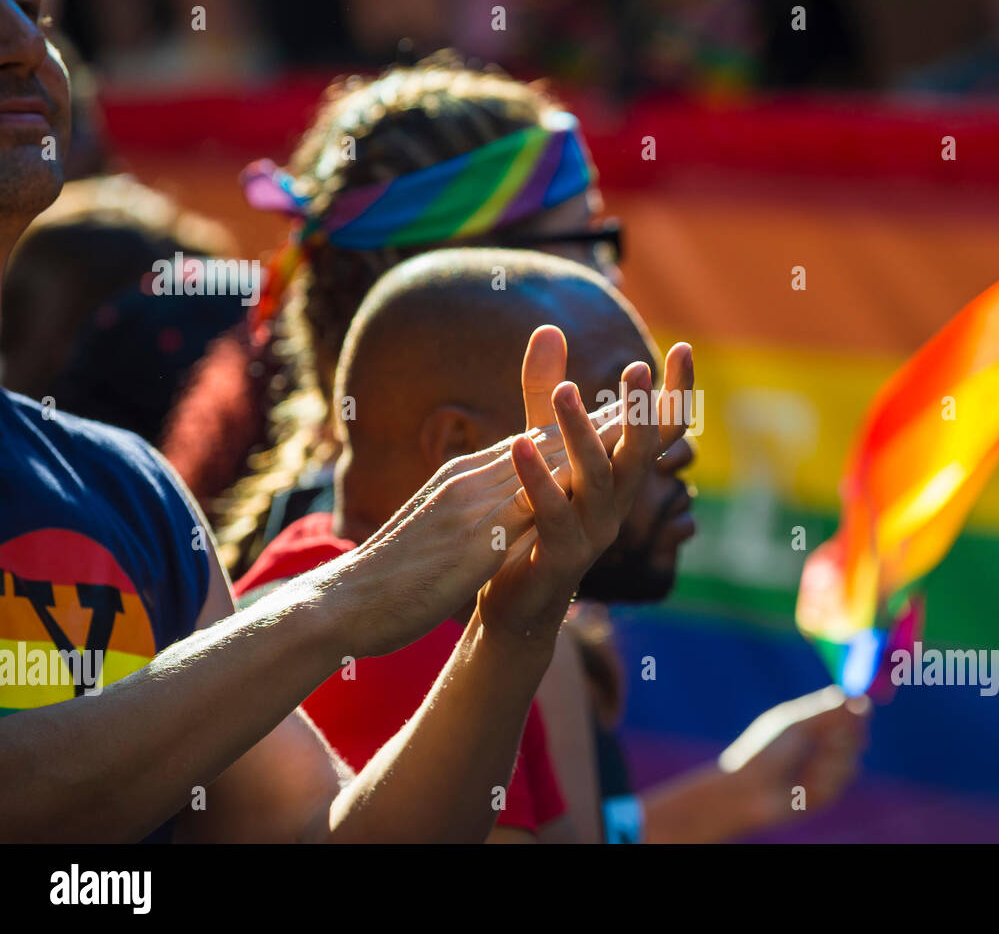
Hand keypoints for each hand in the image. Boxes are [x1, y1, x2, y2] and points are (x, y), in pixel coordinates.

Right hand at [335, 336, 623, 656]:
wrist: (340, 603)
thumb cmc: (388, 574)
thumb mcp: (437, 530)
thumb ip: (470, 511)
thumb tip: (501, 509)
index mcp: (464, 478)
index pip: (534, 444)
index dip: (581, 426)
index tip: (623, 412)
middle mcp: (470, 479)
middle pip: (548, 442)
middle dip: (601, 422)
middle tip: (653, 399)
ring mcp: (470, 505)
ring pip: (542, 463)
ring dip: (593, 442)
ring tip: (640, 424)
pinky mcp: (471, 539)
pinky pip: (525, 507)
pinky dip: (561, 488)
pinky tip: (594, 481)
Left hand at [477, 326, 694, 651]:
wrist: (516, 602)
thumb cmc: (534, 518)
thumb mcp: (541, 446)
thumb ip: (544, 394)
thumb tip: (550, 328)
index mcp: (619, 475)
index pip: (660, 431)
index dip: (676, 393)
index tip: (684, 347)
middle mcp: (617, 502)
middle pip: (640, 452)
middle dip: (642, 410)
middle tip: (637, 368)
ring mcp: (593, 532)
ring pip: (597, 480)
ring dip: (582, 434)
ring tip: (563, 391)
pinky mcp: (560, 557)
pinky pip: (553, 515)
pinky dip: (537, 479)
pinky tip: (518, 444)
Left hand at [717, 686, 870, 826]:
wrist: (750, 790)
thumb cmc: (766, 751)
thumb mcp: (796, 725)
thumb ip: (826, 712)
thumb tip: (855, 696)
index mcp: (814, 721)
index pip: (848, 711)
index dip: (859, 709)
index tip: (863, 706)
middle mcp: (824, 743)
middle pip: (859, 734)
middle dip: (848, 737)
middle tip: (830, 738)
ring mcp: (827, 768)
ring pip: (852, 760)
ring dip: (831, 761)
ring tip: (803, 767)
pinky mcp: (827, 791)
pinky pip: (841, 781)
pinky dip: (824, 779)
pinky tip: (802, 785)